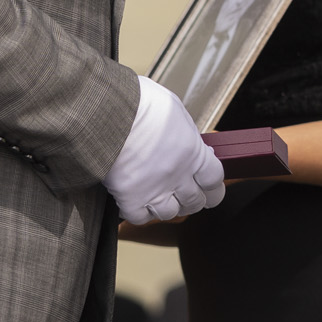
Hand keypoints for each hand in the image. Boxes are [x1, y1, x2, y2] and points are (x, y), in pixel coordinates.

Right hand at [105, 76, 226, 224]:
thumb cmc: (140, 103)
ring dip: (167, 207)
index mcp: (193, 152)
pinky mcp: (130, 198)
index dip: (213, 187)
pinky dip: (139, 212)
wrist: (107, 111)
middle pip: (195, 201)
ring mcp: (155, 189)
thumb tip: (194, 145)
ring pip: (170, 213)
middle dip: (193, 199)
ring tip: (160, 197)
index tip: (210, 189)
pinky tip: (135, 200)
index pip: (214, 181)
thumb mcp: (175, 111)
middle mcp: (178, 175)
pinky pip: (140, 218)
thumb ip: (186, 134)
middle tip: (186, 195)